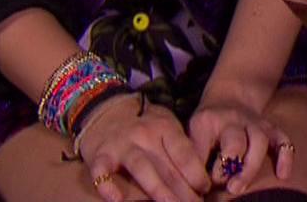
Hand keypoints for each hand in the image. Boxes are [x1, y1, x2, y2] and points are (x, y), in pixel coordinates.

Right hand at [77, 92, 211, 201]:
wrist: (107, 113)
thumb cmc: (145, 127)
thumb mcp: (166, 128)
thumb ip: (179, 149)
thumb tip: (201, 180)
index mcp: (164, 127)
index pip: (184, 152)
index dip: (196, 173)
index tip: (205, 189)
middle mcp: (144, 134)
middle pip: (166, 166)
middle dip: (183, 189)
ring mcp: (121, 145)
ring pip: (142, 168)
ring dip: (159, 190)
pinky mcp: (101, 156)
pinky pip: (102, 171)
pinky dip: (107, 185)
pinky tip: (117, 199)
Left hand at [188, 91, 294, 196]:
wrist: (229, 97)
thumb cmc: (207, 125)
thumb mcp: (192, 133)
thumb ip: (193, 156)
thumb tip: (191, 188)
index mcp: (207, 121)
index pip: (204, 146)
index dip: (204, 170)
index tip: (204, 185)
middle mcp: (233, 119)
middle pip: (235, 142)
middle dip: (230, 168)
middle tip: (226, 189)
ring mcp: (254, 122)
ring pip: (259, 141)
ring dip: (251, 167)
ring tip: (239, 188)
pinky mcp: (271, 128)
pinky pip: (283, 139)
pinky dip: (285, 157)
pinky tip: (283, 176)